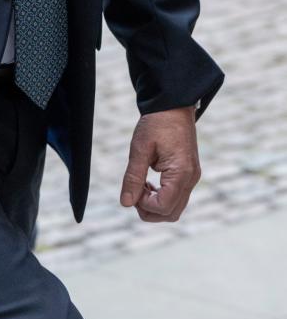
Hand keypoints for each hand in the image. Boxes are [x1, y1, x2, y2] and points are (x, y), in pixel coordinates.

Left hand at [120, 106, 200, 221]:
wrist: (173, 104)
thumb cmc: (156, 123)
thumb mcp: (140, 148)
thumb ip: (133, 177)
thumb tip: (125, 203)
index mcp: (181, 173)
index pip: (163, 207)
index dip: (143, 204)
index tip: (132, 188)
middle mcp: (191, 179)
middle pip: (171, 214)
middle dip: (149, 210)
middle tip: (133, 192)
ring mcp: (192, 177)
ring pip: (175, 208)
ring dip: (155, 205)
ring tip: (140, 186)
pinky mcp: (189, 173)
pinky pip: (177, 196)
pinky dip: (162, 197)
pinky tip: (149, 183)